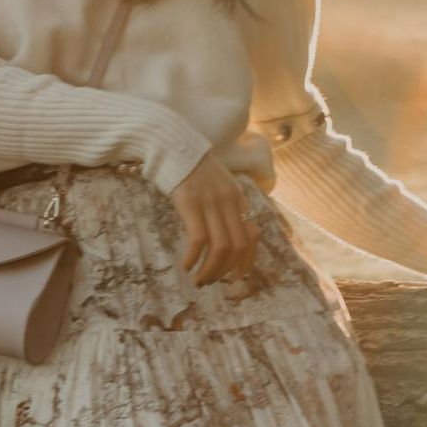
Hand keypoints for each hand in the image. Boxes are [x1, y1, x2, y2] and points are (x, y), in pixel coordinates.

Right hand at [170, 157, 256, 285]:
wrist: (173, 143)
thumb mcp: (219, 184)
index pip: (253, 236)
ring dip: (210, 270)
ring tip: (199, 280)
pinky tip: (186, 266)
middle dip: (226, 271)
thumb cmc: (192, 167)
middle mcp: (229, 201)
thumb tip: (224, 238)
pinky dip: (194, 258)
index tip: (237, 277)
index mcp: (238, 198)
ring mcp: (210, 201)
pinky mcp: (190, 203)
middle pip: (238, 246)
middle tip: (212, 282)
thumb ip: (225, 206)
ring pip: (220, 247)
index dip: (247, 261)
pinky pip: (198, 239)